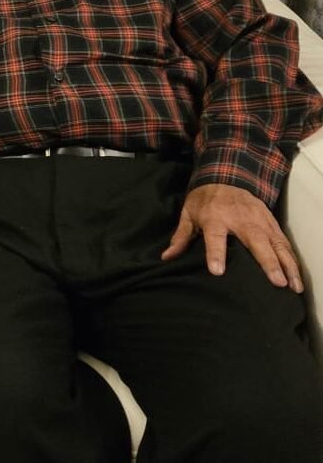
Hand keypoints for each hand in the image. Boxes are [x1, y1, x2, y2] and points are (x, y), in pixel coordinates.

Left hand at [161, 183, 301, 291]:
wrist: (225, 177)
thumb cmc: (204, 201)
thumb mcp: (188, 215)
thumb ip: (180, 238)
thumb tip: (166, 257)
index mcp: (215, 218)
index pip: (215, 238)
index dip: (215, 253)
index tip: (217, 271)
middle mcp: (240, 220)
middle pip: (255, 241)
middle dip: (267, 261)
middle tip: (276, 282)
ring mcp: (259, 221)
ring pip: (276, 244)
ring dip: (287, 265)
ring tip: (292, 286)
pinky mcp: (271, 222)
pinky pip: (284, 242)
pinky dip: (291, 259)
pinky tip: (296, 276)